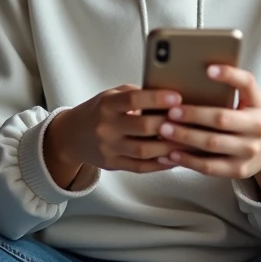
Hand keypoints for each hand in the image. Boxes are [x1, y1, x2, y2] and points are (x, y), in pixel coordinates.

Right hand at [45, 85, 180, 175]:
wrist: (70, 136)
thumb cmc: (97, 112)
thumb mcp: (109, 96)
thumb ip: (134, 94)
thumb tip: (166, 94)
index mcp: (106, 105)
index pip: (133, 100)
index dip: (156, 98)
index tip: (177, 97)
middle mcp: (106, 127)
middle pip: (142, 127)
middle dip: (169, 124)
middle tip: (190, 121)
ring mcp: (109, 148)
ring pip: (144, 151)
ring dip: (169, 147)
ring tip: (189, 141)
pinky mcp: (113, 165)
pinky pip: (140, 167)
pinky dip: (159, 164)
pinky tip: (174, 158)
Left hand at [155, 65, 260, 186]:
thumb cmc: (251, 119)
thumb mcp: (251, 100)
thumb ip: (234, 86)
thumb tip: (203, 70)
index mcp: (258, 105)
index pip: (246, 84)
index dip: (229, 76)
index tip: (208, 70)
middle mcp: (256, 128)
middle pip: (221, 119)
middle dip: (193, 115)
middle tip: (170, 111)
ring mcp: (248, 152)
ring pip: (212, 144)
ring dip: (185, 137)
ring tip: (164, 130)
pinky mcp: (238, 170)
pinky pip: (209, 166)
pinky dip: (188, 160)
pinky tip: (171, 153)